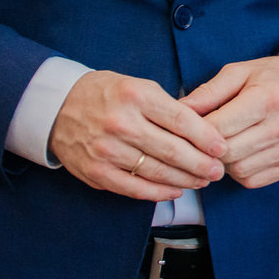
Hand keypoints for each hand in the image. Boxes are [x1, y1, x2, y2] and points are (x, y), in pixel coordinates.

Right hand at [48, 70, 226, 201]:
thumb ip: (167, 107)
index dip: (206, 137)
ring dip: (184, 180)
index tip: (221, 148)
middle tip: (218, 171)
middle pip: (172, 150)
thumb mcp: (138, 86)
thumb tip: (203, 131)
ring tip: (202, 181)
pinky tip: (175, 191)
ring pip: (156, 172)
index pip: (181, 120)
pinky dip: (158, 193)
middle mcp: (122, 123)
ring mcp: (107, 150)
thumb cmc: (106, 94)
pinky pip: (134, 188)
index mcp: (136, 96)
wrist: (57, 106)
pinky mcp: (96, 172)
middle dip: (201, 164)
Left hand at [181, 56, 278, 188]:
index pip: (218, 128)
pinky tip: (239, 154)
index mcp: (267, 98)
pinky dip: (239, 171)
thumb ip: (208, 92)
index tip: (187, 127)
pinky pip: (252, 180)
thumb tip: (177, 111)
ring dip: (222, 162)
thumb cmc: (273, 77)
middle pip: (226, 153)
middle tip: (200, 138)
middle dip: (207, 148)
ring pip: (237, 170)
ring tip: (221, 144)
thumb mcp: (240, 72)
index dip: (195, 130)